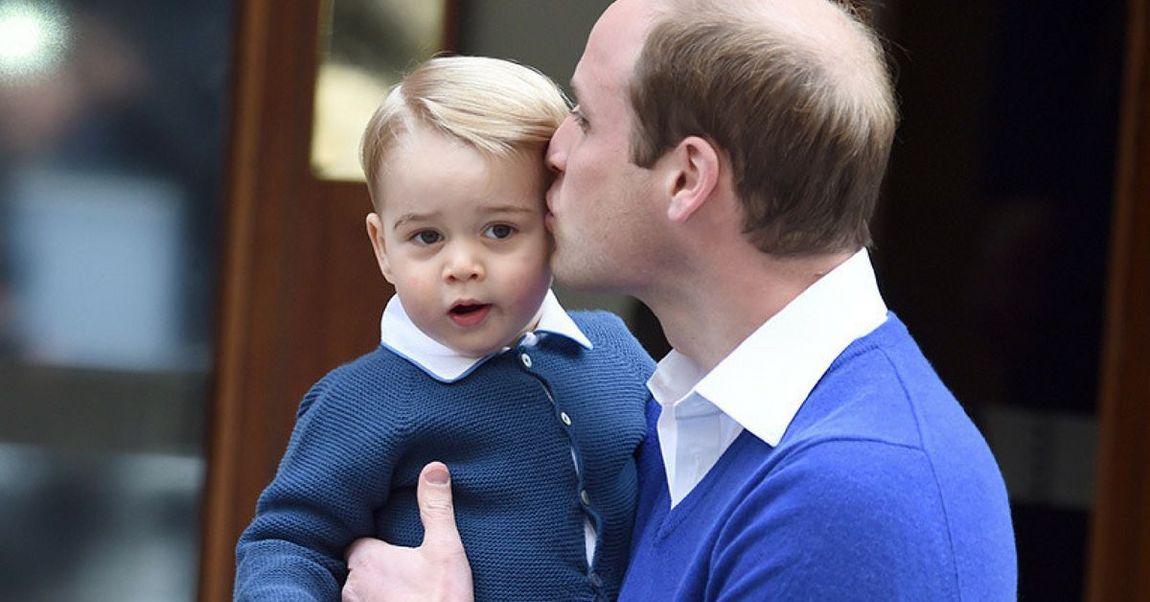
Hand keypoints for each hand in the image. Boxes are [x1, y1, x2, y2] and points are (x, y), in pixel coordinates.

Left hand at [342, 462, 474, 601]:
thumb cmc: (440, 599)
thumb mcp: (445, 547)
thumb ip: (436, 507)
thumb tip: (434, 467)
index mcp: (366, 559)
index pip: (358, 543)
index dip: (375, 544)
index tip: (393, 545)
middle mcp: (351, 586)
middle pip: (357, 569)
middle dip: (375, 569)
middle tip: (402, 570)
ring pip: (358, 595)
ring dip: (374, 593)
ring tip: (401, 591)